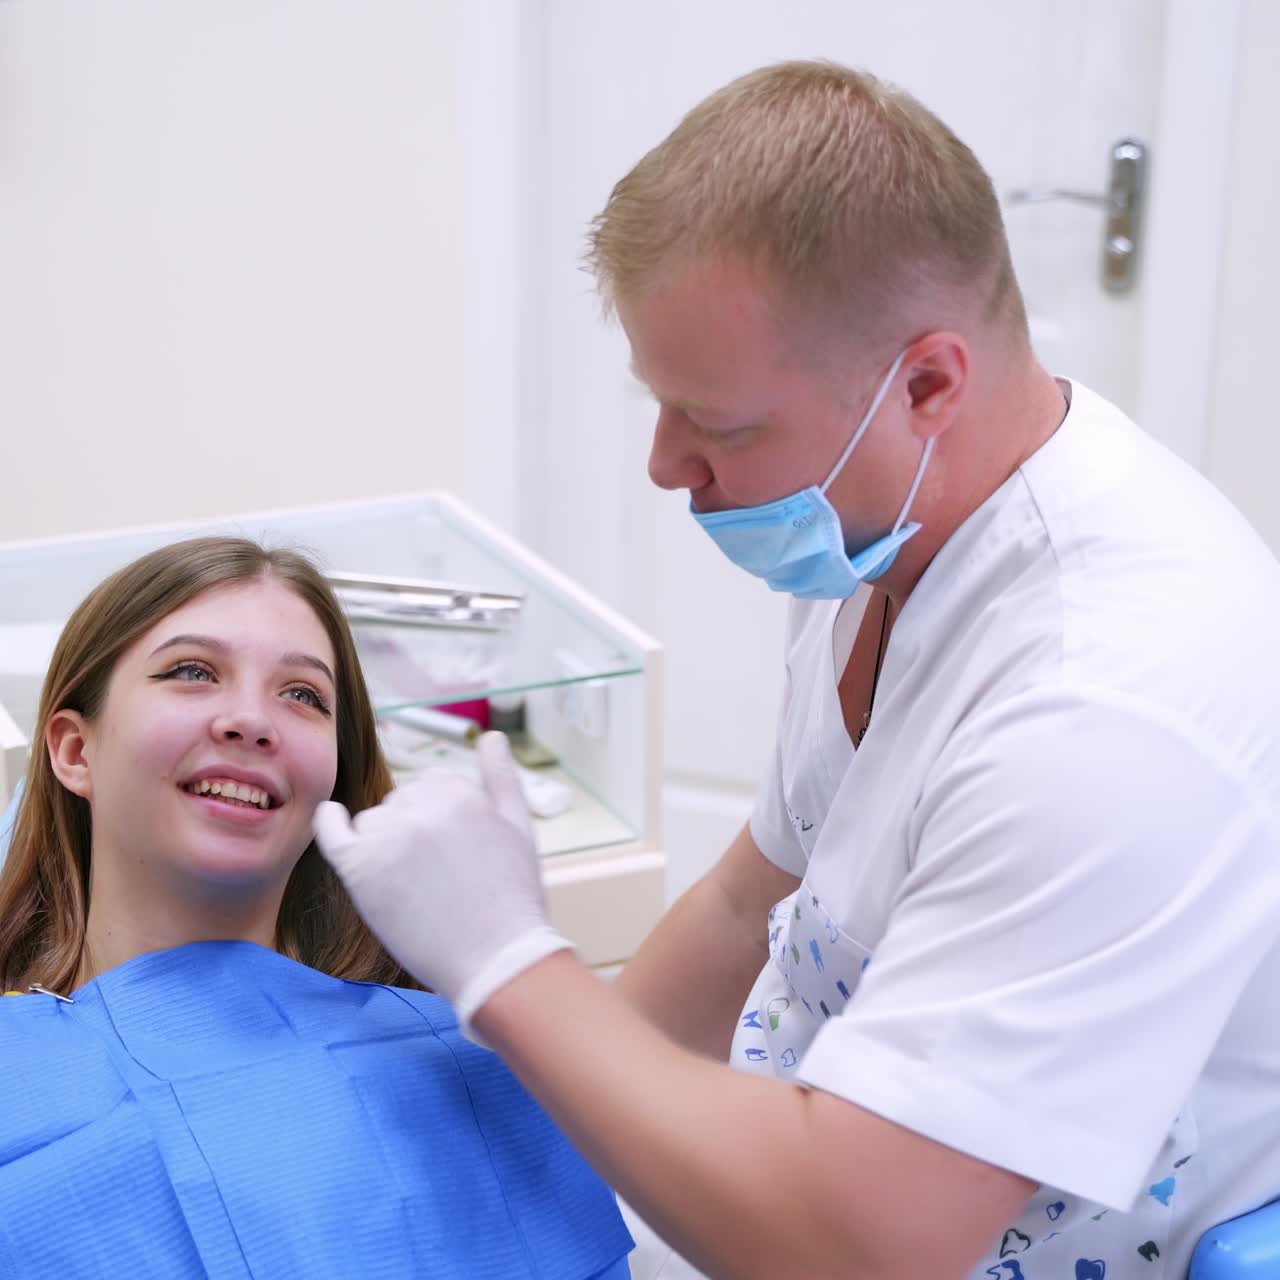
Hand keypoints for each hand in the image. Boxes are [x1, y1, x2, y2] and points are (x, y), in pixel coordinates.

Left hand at [313, 731, 571, 1031]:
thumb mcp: (518, 826)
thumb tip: (490, 736)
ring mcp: (388, 837)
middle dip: (415, 829)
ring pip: (373, 822)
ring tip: (417, 885)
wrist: (498, 959)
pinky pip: (334, 833)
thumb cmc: (512, 896)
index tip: (454, 849)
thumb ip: (500, 775)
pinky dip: (328, 821)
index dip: (441, 817)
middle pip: (402, 803)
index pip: (433, 785)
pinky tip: (330, 815)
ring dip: (386, 843)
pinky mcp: (361, 870)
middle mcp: (421, 807)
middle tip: (441, 876)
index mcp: (459, 792)